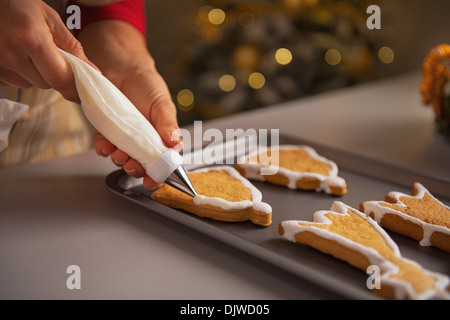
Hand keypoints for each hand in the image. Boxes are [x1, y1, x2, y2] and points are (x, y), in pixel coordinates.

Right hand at [0, 0, 93, 101]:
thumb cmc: (18, 4)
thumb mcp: (49, 18)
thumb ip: (72, 47)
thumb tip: (93, 71)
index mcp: (32, 40)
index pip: (60, 78)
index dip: (74, 90)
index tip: (83, 95)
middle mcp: (12, 55)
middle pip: (46, 84)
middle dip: (54, 74)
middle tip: (49, 55)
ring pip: (29, 84)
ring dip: (35, 74)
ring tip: (27, 50)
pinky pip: (12, 82)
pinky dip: (19, 73)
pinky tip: (15, 54)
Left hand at [78, 20, 181, 188]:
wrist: (122, 66)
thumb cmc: (147, 84)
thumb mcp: (162, 103)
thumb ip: (168, 124)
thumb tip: (175, 143)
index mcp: (161, 137)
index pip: (163, 161)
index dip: (159, 174)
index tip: (153, 181)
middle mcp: (142, 140)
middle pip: (141, 164)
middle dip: (137, 170)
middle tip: (135, 167)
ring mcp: (124, 137)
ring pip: (122, 158)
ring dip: (121, 161)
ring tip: (120, 156)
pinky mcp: (106, 130)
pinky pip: (104, 145)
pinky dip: (104, 148)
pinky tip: (106, 146)